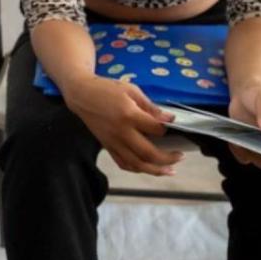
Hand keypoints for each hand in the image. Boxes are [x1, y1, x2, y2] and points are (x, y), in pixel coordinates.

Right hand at [63, 76, 182, 175]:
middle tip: (179, 156)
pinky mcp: (107, 146)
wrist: (81, 95)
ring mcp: (113, 142)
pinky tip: (148, 168)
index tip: (174, 124)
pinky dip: (137, 169)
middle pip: (148, 153)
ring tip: (169, 170)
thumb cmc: (106, 89)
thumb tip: (167, 119)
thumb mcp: (130, 90)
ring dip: (156, 170)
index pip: (155, 129)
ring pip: (137, 164)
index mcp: (129, 115)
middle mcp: (121, 132)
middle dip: (168, 158)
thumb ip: (149, 106)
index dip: (168, 128)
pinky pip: (123, 163)